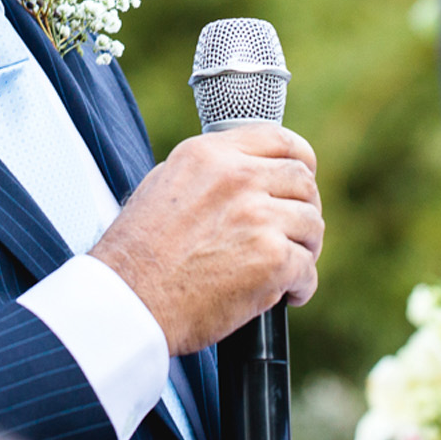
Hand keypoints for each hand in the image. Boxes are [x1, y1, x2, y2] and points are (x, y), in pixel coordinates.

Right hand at [90, 124, 323, 356]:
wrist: (129, 300)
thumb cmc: (139, 253)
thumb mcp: (165, 185)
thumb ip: (210, 172)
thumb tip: (245, 172)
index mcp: (210, 155)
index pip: (278, 139)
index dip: (300, 160)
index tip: (302, 180)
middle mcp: (237, 177)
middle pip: (302, 181)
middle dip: (305, 209)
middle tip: (295, 235)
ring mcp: (258, 217)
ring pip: (311, 224)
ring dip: (305, 248)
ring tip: (289, 267)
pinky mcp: (272, 259)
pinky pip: (307, 269)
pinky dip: (301, 286)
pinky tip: (285, 295)